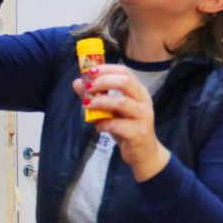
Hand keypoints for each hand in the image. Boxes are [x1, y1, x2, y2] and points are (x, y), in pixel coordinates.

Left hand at [72, 64, 170, 181]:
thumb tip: (77, 82)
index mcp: (139, 92)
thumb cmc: (128, 128)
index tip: (90, 72)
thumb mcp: (111, 111)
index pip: (125, 72)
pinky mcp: (139, 133)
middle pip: (126, 82)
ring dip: (101, 101)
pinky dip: (104, 124)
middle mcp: (144, 101)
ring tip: (87, 105)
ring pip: (122, 102)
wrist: (145, 153)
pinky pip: (119, 125)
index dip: (107, 69)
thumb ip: (96, 96)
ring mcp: (143, 117)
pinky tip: (98, 127)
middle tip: (88, 87)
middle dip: (103, 81)